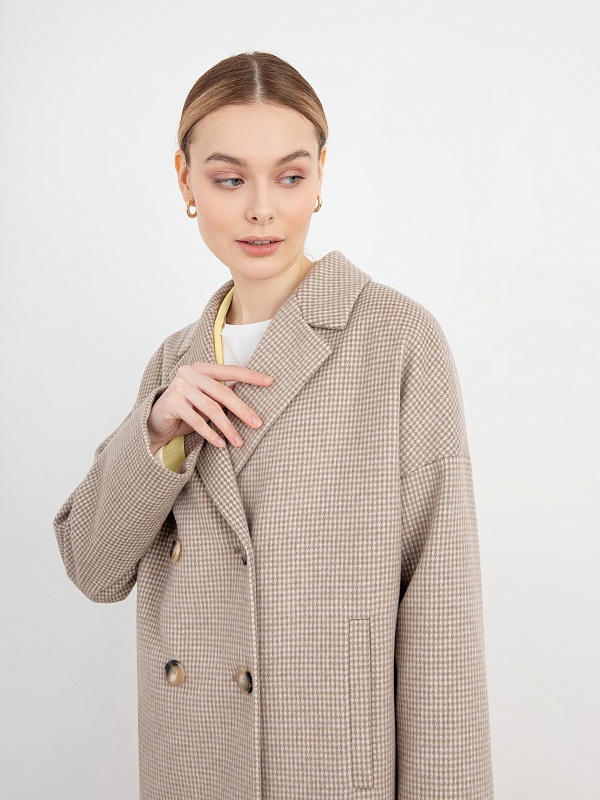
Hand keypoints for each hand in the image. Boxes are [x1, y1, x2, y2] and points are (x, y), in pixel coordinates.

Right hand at [147, 362, 272, 452]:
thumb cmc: (187, 409)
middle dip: (242, 409)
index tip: (270, 382)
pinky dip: (211, 434)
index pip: (230, 370)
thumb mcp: (207, 399)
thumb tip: (249, 392)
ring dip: (228, 427)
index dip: (251, 376)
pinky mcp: (172, 403)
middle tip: (257, 423)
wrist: (155, 421)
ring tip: (239, 441)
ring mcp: (179, 386)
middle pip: (223, 392)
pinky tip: (221, 444)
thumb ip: (223, 393)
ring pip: (211, 408)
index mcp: (202, 368)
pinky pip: (197, 421)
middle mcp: (189, 373)